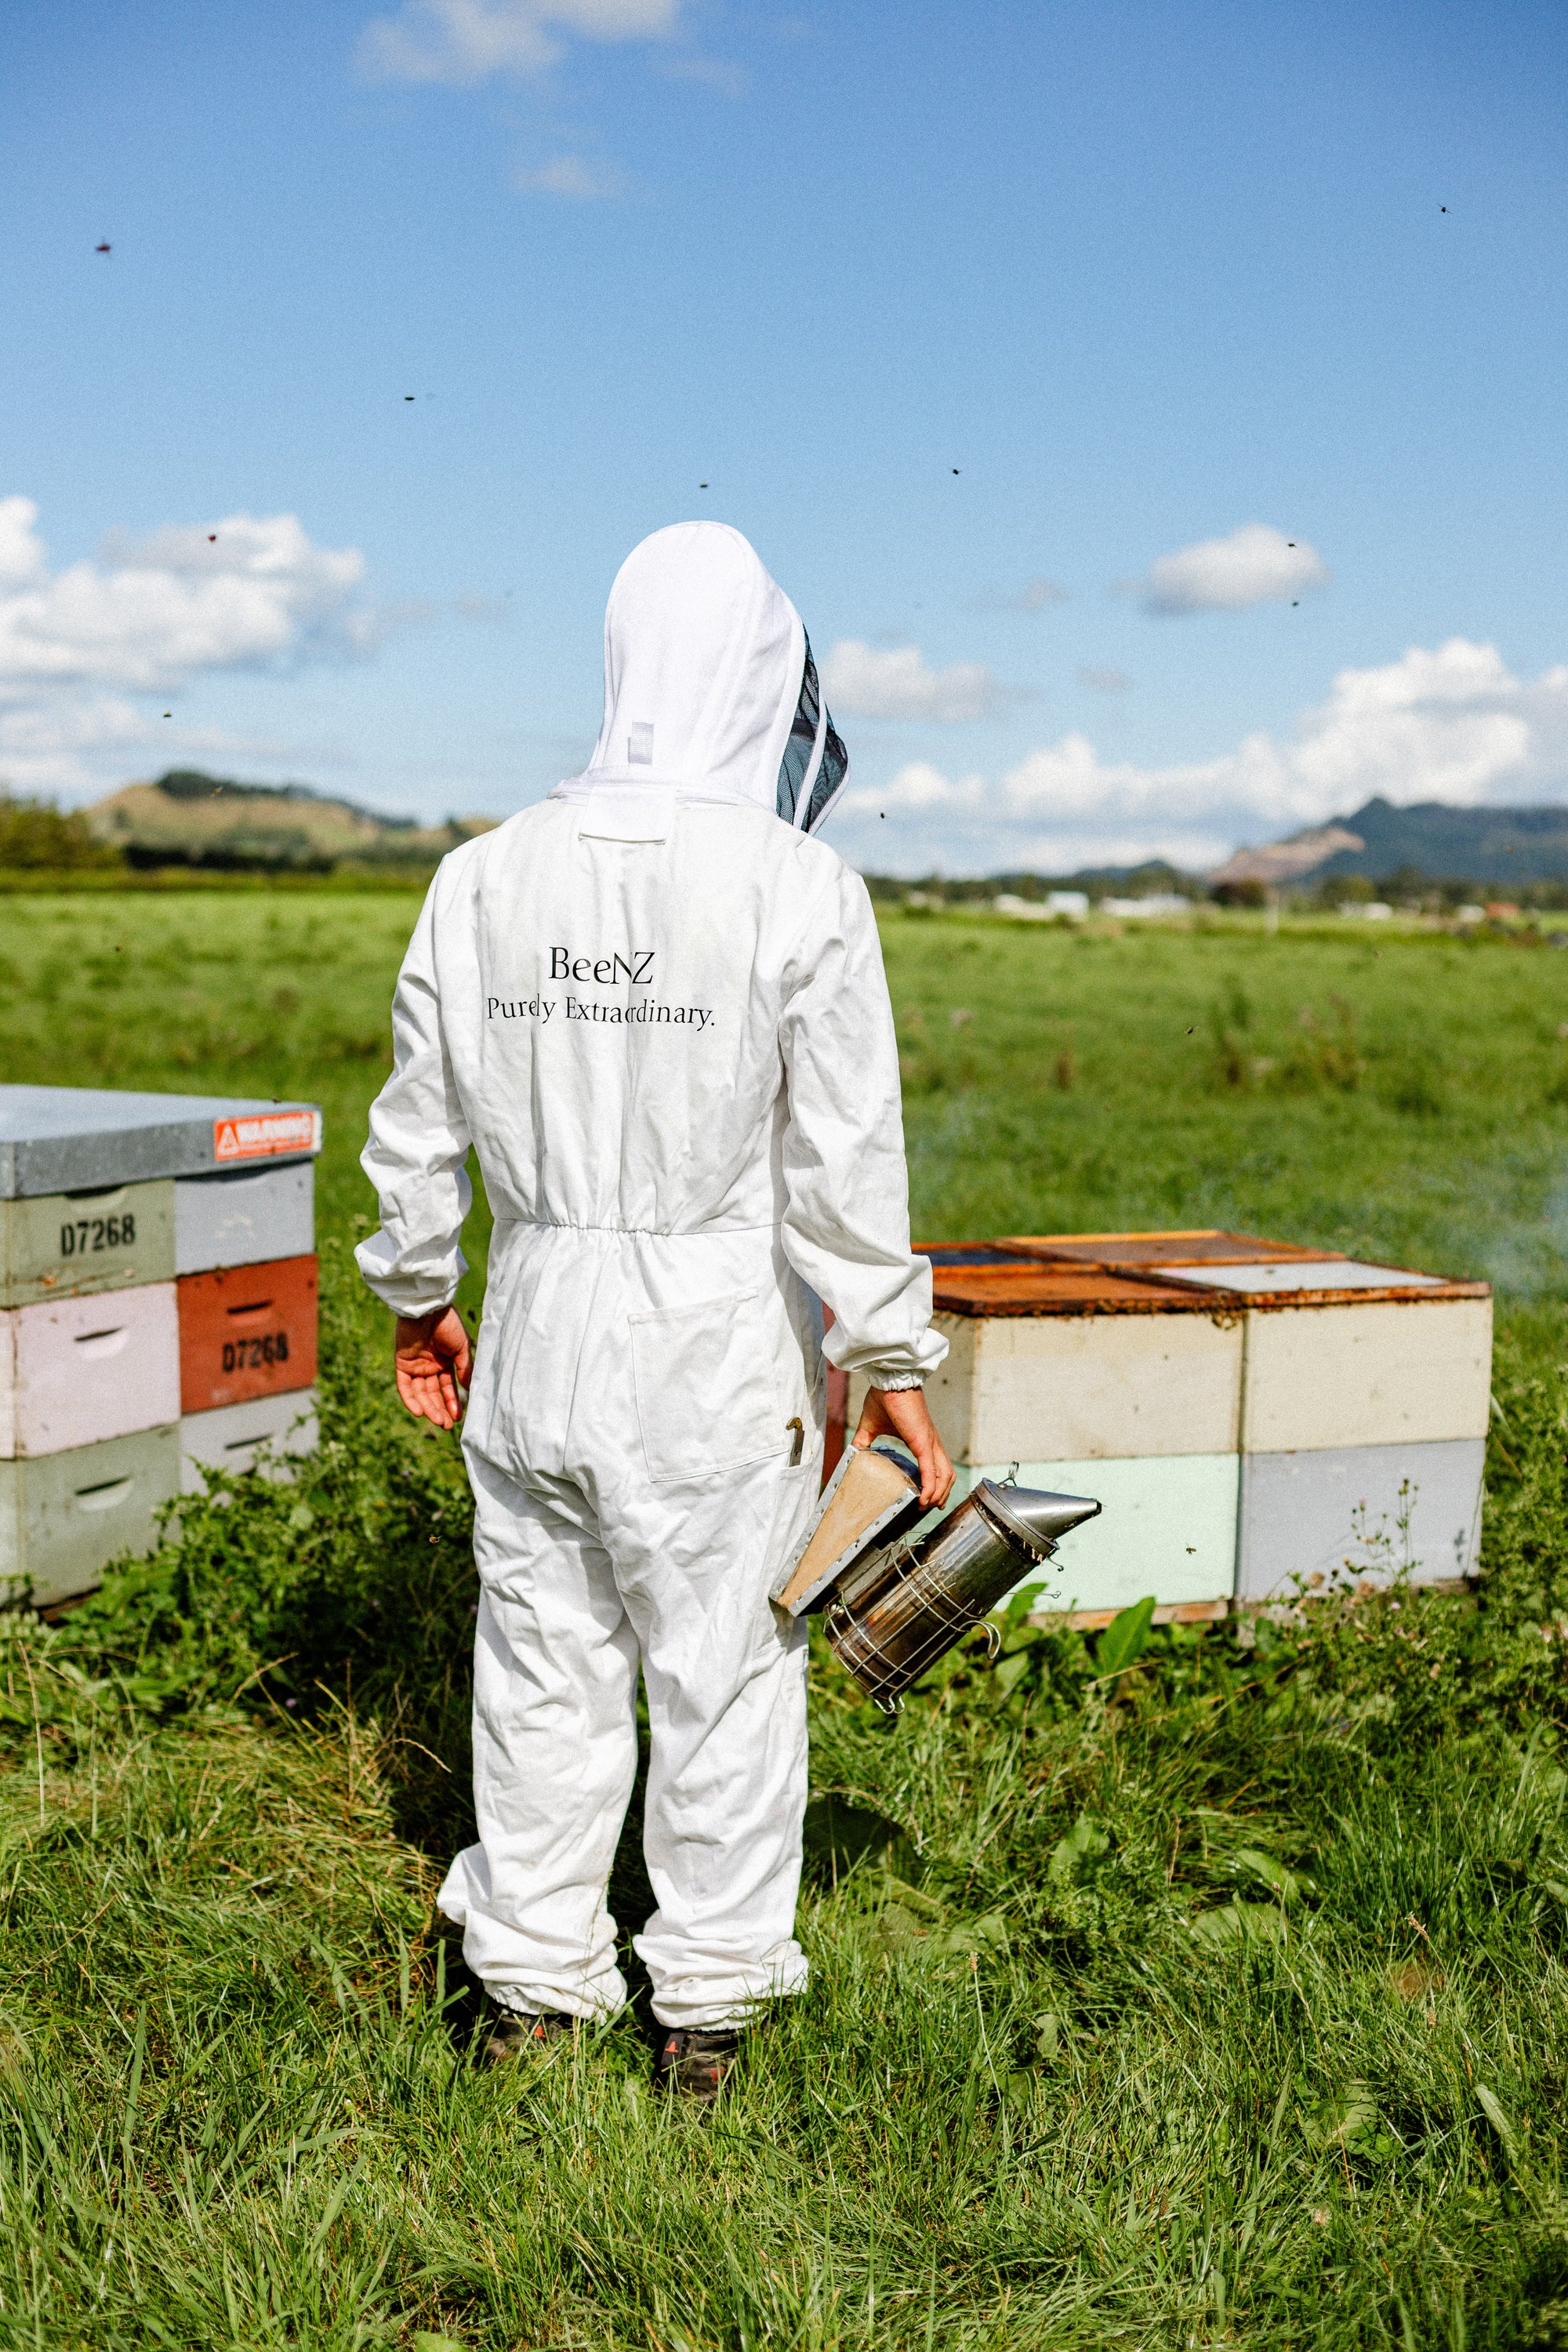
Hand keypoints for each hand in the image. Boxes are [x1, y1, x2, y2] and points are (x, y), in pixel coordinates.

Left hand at [393, 1306, 472, 1429]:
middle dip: (440, 1410)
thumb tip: (470, 1390)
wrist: (429, 1308)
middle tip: (447, 1426)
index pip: (447, 1388)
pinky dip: (410, 1399)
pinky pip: (404, 1386)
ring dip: (428, 1408)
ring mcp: (415, 1365)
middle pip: (433, 1394)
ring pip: (420, 1393)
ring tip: (439, 1422)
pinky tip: (419, 1412)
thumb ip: (465, 1369)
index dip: (452, 1402)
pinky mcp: (401, 1364)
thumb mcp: (462, 1348)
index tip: (458, 1417)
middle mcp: (429, 1366)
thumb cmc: (448, 1324)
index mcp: (444, 1362)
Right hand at [852, 1384, 953, 1508]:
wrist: (889, 1381)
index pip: (938, 1466)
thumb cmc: (884, 1398)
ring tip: (925, 1507)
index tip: (929, 1498)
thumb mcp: (871, 1426)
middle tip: (929, 1508)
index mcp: (923, 1439)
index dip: (937, 1484)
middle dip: (941, 1494)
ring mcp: (930, 1443)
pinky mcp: (923, 1442)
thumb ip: (864, 1441)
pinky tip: (924, 1500)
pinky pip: (932, 1471)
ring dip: (938, 1495)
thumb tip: (853, 1454)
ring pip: (945, 1476)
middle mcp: (931, 1443)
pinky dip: (931, 1488)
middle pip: (947, 1475)